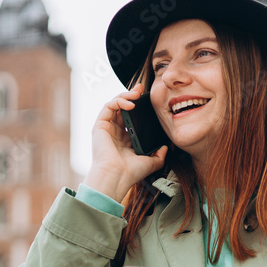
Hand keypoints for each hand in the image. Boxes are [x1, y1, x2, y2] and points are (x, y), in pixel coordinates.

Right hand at [82, 83, 167, 201]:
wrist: (117, 177)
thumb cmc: (130, 173)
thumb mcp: (150, 162)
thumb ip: (159, 155)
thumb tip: (166, 147)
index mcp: (125, 139)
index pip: (132, 117)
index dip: (139, 106)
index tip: (149, 100)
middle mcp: (115, 132)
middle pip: (123, 107)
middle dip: (132, 95)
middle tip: (142, 89)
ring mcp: (106, 128)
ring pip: (115, 104)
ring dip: (125, 95)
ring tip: (137, 93)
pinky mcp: (100, 125)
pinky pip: (108, 106)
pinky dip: (119, 101)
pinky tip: (130, 104)